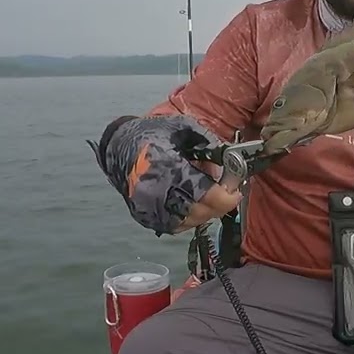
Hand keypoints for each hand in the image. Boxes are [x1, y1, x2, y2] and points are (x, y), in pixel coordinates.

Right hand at [88, 114, 242, 234]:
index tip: (235, 190)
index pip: (204, 194)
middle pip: (199, 212)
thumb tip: (230, 159)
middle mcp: (156, 192)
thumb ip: (209, 143)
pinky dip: (190, 218)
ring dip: (206, 212)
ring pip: (189, 222)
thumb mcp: (184, 128)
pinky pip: (175, 225)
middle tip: (229, 193)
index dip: (225, 196)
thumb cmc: (153, 134)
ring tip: (212, 197)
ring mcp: (149, 208)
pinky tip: (196, 204)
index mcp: (167, 168)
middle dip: (219, 204)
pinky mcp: (145, 217)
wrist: (118, 146)